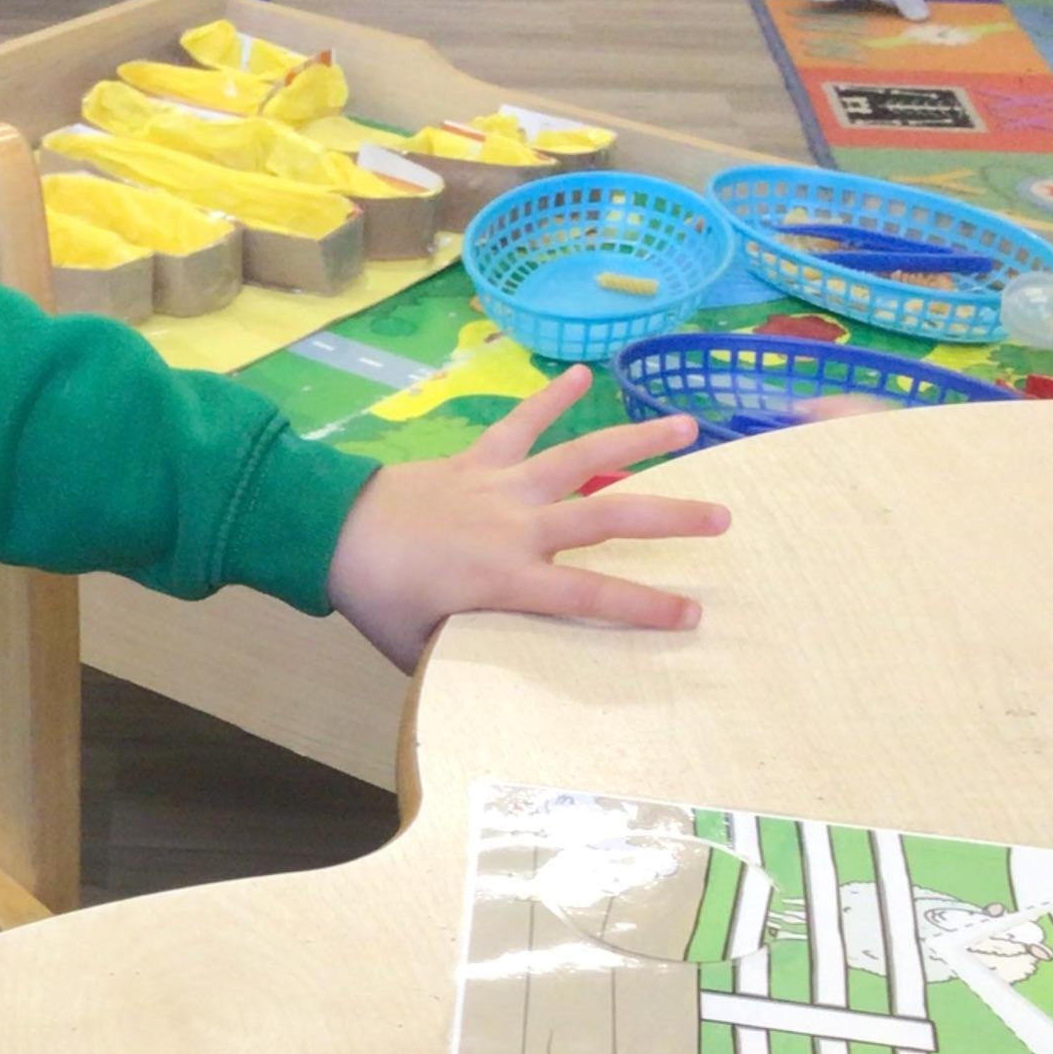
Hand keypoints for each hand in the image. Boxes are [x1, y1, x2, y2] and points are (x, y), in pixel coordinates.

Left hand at [323, 364, 728, 665]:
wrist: (329, 532)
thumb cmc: (377, 600)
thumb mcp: (424, 648)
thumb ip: (470, 656)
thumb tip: (501, 679)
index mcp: (507, 578)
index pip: (591, 594)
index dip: (645, 605)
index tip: (694, 612)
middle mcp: (517, 526)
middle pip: (608, 516)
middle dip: (670, 516)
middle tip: (724, 517)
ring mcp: (501, 486)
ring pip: (581, 456)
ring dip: (636, 439)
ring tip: (690, 427)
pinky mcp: (477, 460)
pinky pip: (520, 424)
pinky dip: (549, 397)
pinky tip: (582, 373)